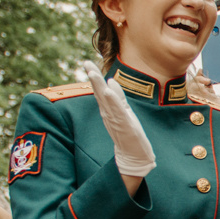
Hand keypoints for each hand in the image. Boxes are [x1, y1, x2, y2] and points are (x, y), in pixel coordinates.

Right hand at [86, 61, 157, 181]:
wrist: (133, 156)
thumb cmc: (128, 134)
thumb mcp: (123, 111)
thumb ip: (117, 97)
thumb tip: (111, 80)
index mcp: (108, 109)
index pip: (99, 90)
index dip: (94, 77)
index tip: (87, 62)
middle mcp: (109, 113)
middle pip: (99, 92)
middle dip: (93, 78)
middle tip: (86, 63)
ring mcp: (115, 119)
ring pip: (105, 100)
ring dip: (99, 86)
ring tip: (93, 73)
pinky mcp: (124, 125)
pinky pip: (117, 111)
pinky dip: (112, 101)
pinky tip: (108, 91)